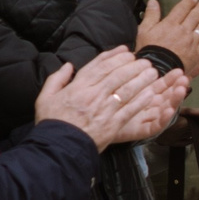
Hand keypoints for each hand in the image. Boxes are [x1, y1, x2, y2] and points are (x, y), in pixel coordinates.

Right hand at [36, 48, 185, 146]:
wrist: (58, 147)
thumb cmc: (52, 123)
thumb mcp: (46, 97)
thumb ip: (57, 78)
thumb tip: (68, 65)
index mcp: (78, 87)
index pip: (100, 66)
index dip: (115, 57)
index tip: (127, 52)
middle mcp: (93, 95)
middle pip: (117, 75)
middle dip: (133, 66)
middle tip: (145, 62)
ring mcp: (104, 110)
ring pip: (126, 90)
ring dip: (141, 80)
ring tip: (152, 73)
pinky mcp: (112, 124)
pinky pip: (130, 110)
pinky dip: (141, 101)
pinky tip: (151, 94)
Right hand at [137, 0, 198, 67]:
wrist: (157, 69)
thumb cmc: (149, 52)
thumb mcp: (144, 31)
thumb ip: (151, 15)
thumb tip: (153, 2)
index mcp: (170, 24)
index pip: (183, 8)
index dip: (189, 2)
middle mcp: (183, 31)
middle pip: (195, 16)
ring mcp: (191, 42)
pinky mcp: (197, 54)